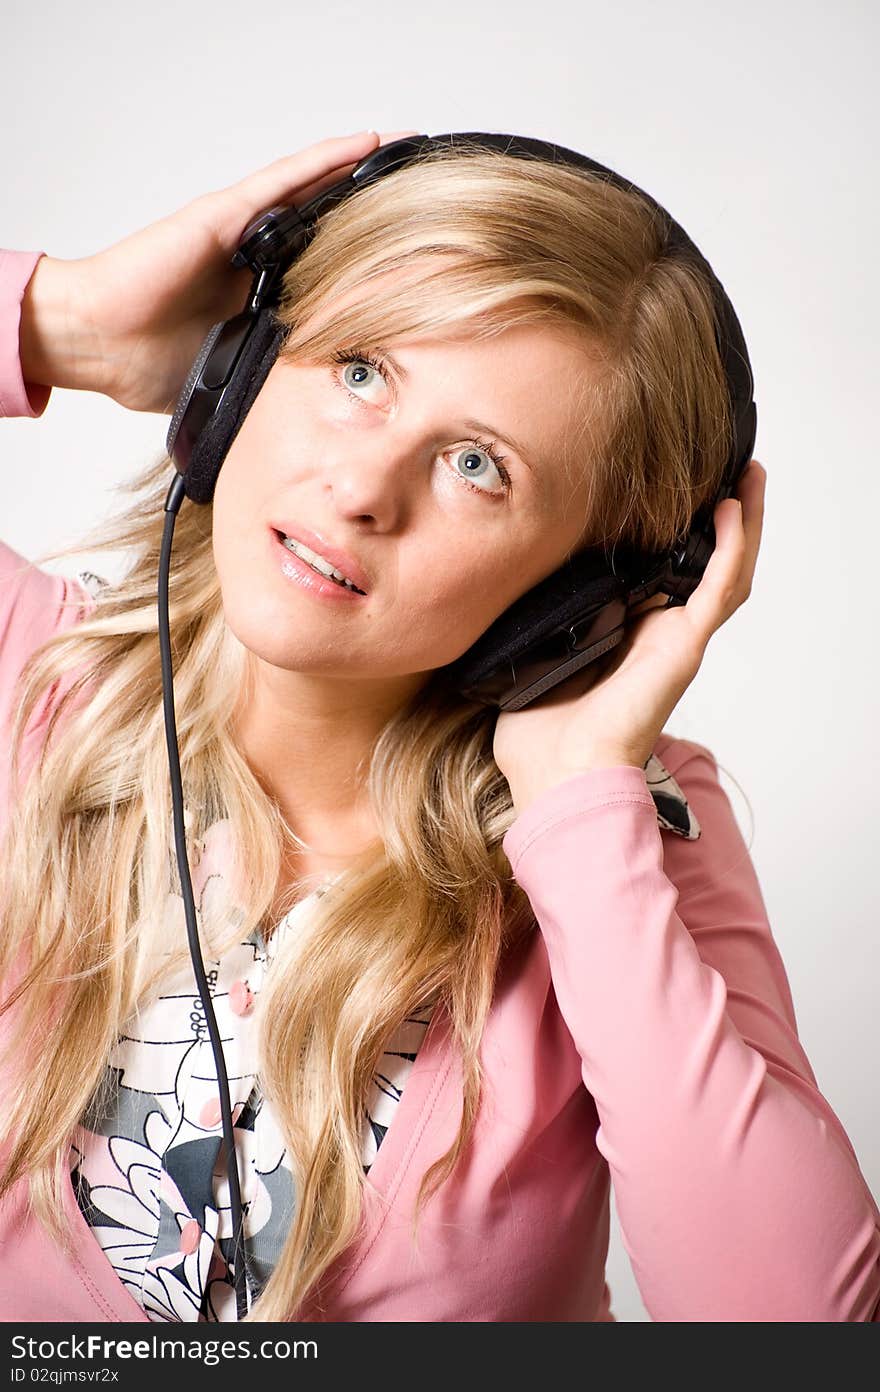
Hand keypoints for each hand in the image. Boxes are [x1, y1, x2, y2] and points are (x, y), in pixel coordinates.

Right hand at [32, 129, 417, 413]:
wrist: (104, 346)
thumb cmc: (154, 365)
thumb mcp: (245, 381)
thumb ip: (285, 384)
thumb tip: (335, 421)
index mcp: (269, 301)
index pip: (337, 277)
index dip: (381, 270)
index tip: (432, 271)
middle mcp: (261, 260)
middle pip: (336, 231)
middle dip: (386, 220)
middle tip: (442, 205)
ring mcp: (245, 234)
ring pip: (320, 195)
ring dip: (368, 177)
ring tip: (420, 159)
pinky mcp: (225, 216)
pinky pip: (285, 181)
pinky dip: (327, 161)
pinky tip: (370, 144)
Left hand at [493, 460, 766, 814]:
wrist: (558, 776)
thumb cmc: (540, 736)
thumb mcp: (529, 656)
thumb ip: (531, 620)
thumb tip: (507, 577)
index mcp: (626, 636)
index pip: (658, 573)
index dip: (672, 533)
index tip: (669, 488)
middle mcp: (659, 634)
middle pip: (703, 565)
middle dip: (720, 518)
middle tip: (729, 469)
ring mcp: (676, 640)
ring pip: (724, 571)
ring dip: (742, 523)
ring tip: (748, 474)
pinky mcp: (683, 648)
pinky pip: (718, 590)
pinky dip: (730, 548)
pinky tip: (732, 508)